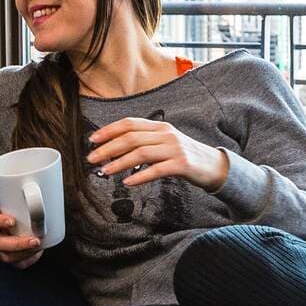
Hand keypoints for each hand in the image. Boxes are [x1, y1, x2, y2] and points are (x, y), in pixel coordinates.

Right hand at [0, 205, 43, 268]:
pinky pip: (17, 264)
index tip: (12, 221)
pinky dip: (28, 260)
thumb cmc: (7, 214)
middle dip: (19, 244)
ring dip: (25, 253)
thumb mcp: (8, 205)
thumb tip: (37, 192)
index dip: (1, 222)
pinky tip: (37, 253)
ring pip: (8, 256)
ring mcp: (0, 250)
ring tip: (39, 246)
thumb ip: (18, 201)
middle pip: (1, 244)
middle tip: (35, 240)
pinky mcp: (9, 257)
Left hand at [88, 118, 230, 190]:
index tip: (92, 140)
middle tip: (92, 159)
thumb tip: (114, 151)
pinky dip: (140, 176)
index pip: (129, 124)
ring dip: (119, 163)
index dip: (109, 131)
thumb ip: (143, 143)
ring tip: (105, 171)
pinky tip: (128, 182)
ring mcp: (175, 148)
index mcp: (159, 127)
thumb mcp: (164, 144)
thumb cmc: (184, 156)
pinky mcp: (181, 164)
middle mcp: (166, 134)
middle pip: (131, 138)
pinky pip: (156, 170)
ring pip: (141, 153)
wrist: (213, 166)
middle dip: (108, 148)